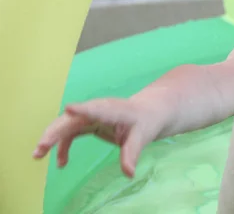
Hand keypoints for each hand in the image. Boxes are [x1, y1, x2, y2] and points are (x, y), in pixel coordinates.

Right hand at [33, 98, 164, 177]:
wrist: (146, 112)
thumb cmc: (146, 121)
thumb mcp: (143, 137)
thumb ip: (132, 153)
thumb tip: (129, 173)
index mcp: (113, 110)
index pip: (96, 109)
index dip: (82, 109)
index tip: (69, 109)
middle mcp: (98, 109)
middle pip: (73, 118)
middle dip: (56, 131)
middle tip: (41, 148)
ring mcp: (90, 115)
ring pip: (66, 124)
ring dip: (51, 138)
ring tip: (38, 155)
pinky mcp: (87, 122)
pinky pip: (70, 133)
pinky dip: (63, 146)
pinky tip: (61, 163)